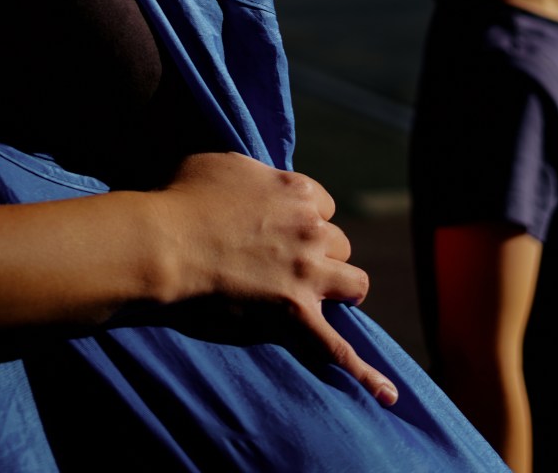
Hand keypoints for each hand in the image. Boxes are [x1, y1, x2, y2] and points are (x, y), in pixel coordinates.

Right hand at [152, 151, 396, 406]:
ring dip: (341, 287)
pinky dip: (363, 372)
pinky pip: (337, 347)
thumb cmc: (186, 197)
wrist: (169, 241)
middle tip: (287, 260)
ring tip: (326, 295)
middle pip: (339, 242)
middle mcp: (312, 228)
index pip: (323, 204)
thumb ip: (256, 171)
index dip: (304, 217)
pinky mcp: (295, 310)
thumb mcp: (226, 163)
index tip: (281, 225)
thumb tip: (259, 180)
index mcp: (298, 190)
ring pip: (354, 281)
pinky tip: (387, 395)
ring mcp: (307, 271)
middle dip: (320, 251)